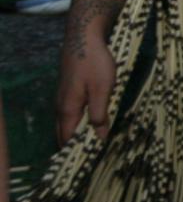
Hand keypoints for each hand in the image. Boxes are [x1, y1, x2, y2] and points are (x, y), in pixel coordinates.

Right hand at [56, 0, 118, 144]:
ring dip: (80, 134)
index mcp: (68, 110)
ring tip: (96, 144)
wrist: (84, 37)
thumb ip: (99, 114)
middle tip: (94, 157)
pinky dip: (80, 122)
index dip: (76, 154)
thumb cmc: (95, 62)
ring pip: (69, 123)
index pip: (67, 140)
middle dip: (77, 147)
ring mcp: (63, 98)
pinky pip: (72, 113)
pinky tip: (93, 122)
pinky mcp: (69, 90)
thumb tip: (99, 139)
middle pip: (65, 134)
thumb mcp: (103, 89)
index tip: (89, 165)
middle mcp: (61, 107)